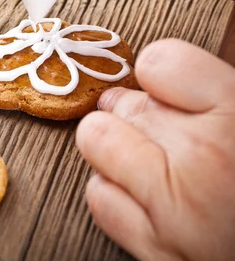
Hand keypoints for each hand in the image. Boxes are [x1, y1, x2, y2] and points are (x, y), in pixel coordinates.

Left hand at [76, 39, 234, 260]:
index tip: (168, 90)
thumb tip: (150, 72)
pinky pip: (99, 195)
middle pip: (122, 104)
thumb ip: (209, 94)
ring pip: (95, 140)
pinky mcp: (154, 246)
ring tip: (150, 164)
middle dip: (135, 115)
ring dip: (115, 150)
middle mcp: (205, 158)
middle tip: (164, 134)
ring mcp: (176, 206)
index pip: (157, 62)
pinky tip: (147, 200)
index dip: (159, 76)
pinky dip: (115, 193)